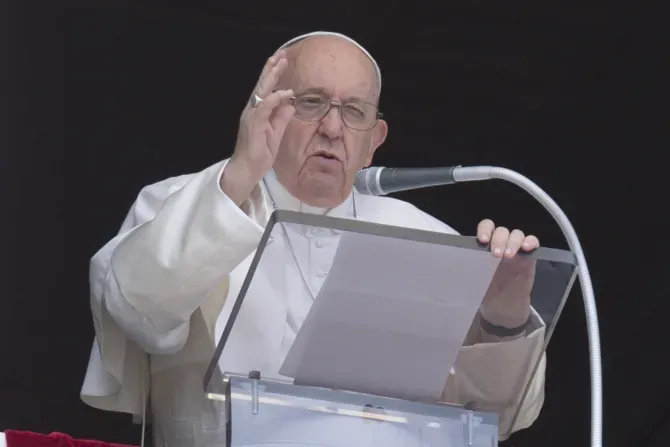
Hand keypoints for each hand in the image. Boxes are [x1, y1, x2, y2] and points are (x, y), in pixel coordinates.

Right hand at [221, 50, 295, 204]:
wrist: (248, 169)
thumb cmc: (260, 154)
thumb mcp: (276, 134)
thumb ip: (282, 119)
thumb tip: (291, 104)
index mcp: (258, 112)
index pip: (266, 89)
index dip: (274, 75)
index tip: (283, 61)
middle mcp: (252, 110)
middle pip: (262, 85)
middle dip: (272, 69)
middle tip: (281, 55)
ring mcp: (251, 116)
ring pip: (261, 91)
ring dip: (271, 76)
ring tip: (280, 63)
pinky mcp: (253, 124)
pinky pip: (264, 107)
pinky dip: (274, 98)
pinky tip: (285, 92)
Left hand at [477, 219, 538, 328]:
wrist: (501, 308)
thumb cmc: (485, 290)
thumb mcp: (474, 278)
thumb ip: (469, 267)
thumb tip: (453, 265)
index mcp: (486, 246)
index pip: (487, 227)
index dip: (485, 230)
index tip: (482, 241)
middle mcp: (501, 245)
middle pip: (502, 231)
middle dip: (499, 240)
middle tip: (496, 255)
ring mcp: (516, 250)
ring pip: (517, 234)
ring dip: (513, 242)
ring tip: (509, 256)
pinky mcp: (529, 258)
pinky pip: (533, 243)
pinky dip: (531, 242)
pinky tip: (527, 248)